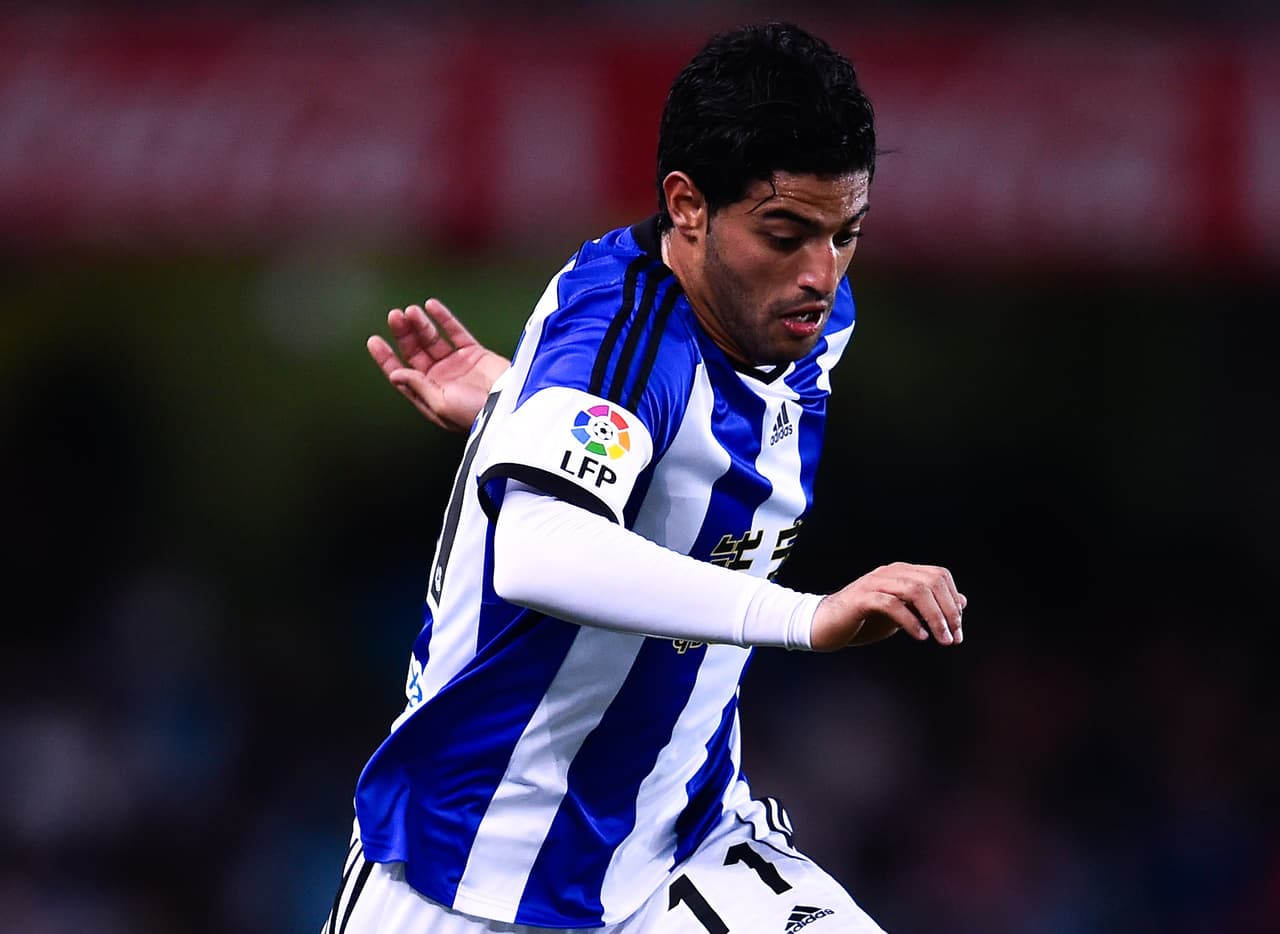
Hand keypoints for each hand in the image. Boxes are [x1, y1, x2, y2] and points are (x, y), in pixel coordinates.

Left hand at [367, 299, 509, 432]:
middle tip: (394, 316)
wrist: (511, 406)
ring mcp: (457, 365)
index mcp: (428, 394)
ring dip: (420, 324)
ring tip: (411, 311)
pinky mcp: (474, 353)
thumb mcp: (441, 405)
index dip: (386, 358)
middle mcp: (439, 379)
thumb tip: (395, 373)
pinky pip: (455, 332)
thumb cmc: (476, 414)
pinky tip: (431, 306)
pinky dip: (443, 319)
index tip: (374, 340)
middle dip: (403, 334)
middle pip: (415, 352)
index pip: (401, 373)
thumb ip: (418, 386)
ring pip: (432, 339)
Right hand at [810, 562, 965, 650]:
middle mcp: (889, 572)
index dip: (954, 600)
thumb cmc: (863, 620)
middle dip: (948, 611)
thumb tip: (962, 601)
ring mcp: (874, 583)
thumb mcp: (902, 613)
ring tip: (942, 640)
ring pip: (915, 590)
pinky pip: (892, 605)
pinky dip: (910, 621)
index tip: (958, 629)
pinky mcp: (861, 599)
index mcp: (901, 572)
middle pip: (931, 582)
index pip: (939, 576)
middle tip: (954, 638)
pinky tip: (919, 637)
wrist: (825, 626)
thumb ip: (927, 606)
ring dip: (934, 617)